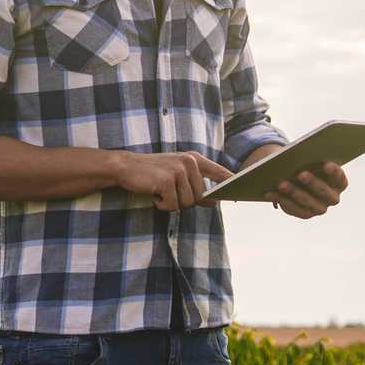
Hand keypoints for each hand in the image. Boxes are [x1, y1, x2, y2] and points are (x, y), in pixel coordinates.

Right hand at [111, 150, 237, 210]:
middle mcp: (189, 162)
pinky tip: (155, 196)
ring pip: (188, 202)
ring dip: (173, 204)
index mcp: (195, 159)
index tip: (238, 195)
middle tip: (170, 196)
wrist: (126, 167)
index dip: (230, 185)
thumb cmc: (153, 173)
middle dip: (186, 201)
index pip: (220, 172)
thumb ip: (197, 188)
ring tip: (161, 194)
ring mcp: (178, 170)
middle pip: (201, 195)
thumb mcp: (177, 176)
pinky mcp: (167, 180)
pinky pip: (173, 204)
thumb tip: (214, 202)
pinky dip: (163, 205)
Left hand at [267, 160, 346, 218]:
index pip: (339, 178)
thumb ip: (311, 159)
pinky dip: (280, 199)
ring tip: (281, 183)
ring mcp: (319, 208)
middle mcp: (332, 198)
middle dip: (312, 183)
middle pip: (324, 192)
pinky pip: (293, 208)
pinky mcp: (305, 214)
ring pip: (307, 202)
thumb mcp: (312, 161)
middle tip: (301, 174)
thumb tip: (299, 156)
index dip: (334, 171)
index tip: (326, 164)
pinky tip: (269, 192)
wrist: (300, 180)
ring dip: (293, 192)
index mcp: (339, 183)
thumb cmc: (310, 166)